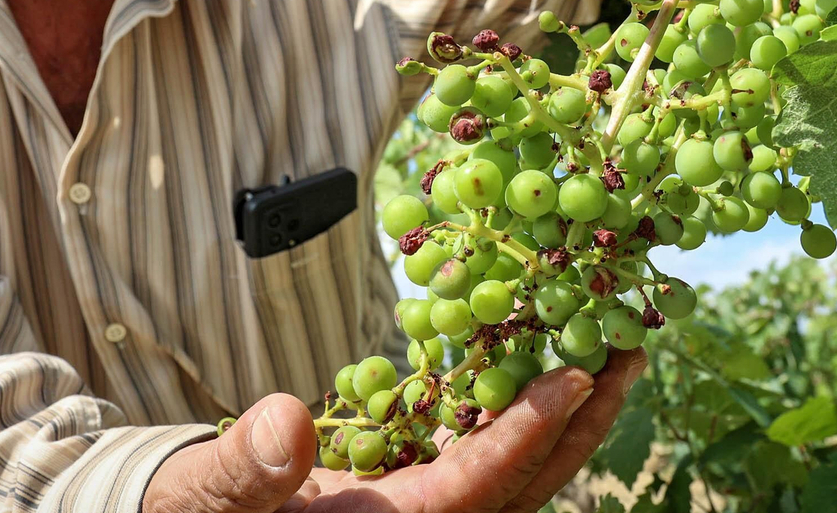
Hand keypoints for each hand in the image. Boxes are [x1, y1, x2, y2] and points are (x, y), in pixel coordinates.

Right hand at [142, 347, 646, 512]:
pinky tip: (538, 348)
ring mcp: (422, 502)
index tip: (577, 381)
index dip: (525, 438)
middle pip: (522, 483)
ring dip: (564, 408)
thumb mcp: (205, 497)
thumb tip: (287, 423)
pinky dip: (515, 397)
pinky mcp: (414, 477)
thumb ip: (243, 469)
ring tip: (611, 340)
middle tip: (630, 350)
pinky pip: (481, 441)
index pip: (472, 490)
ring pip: (514, 463)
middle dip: (579, 421)